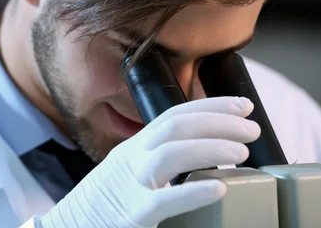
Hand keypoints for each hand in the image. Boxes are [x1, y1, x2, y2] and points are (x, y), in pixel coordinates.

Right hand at [36, 96, 259, 227]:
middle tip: (252, 128)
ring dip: (211, 147)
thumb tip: (203, 154)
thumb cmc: (106, 201)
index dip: (211, 105)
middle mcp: (132, 158)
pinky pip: (163, 200)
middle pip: (176, 126)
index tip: (243, 106)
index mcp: (135, 147)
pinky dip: (193, 192)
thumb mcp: (131, 169)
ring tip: (242, 152)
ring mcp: (130, 185)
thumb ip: (160, 160)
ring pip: (170, 154)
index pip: (175, 114)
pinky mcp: (131, 214)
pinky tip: (219, 188)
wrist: (68, 227)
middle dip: (218, 121)